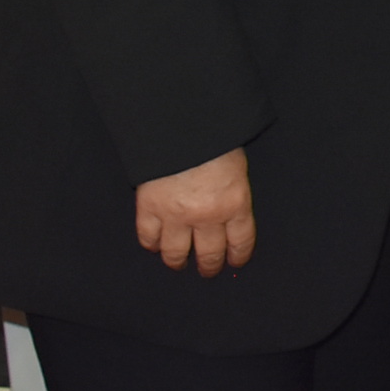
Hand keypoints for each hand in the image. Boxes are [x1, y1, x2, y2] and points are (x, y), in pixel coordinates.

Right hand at [135, 146, 253, 275]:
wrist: (180, 122)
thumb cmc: (214, 136)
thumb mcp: (236, 162)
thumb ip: (232, 189)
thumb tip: (229, 207)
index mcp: (235, 203)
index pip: (240, 242)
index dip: (238, 255)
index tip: (234, 262)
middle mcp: (207, 216)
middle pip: (209, 255)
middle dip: (209, 266)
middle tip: (207, 269)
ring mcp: (176, 216)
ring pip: (176, 254)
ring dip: (178, 261)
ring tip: (179, 262)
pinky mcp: (149, 209)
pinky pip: (148, 237)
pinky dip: (151, 243)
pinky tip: (155, 244)